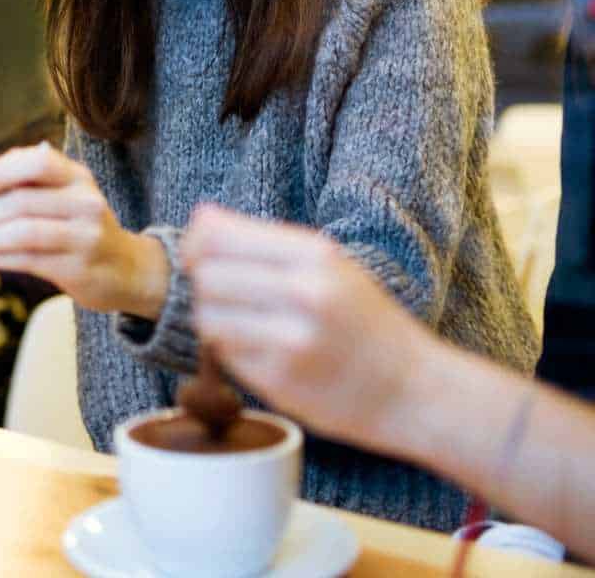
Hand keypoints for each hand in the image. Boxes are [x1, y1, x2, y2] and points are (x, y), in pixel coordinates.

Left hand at [0, 142, 168, 316]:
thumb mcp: (68, 197)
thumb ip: (31, 189)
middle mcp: (85, 202)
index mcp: (79, 177)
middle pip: (22, 200)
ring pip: (24, 232)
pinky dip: (3, 258)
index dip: (1, 171)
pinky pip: (29, 259)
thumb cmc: (82, 229)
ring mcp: (85, 236)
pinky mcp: (79, 268)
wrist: (126, 269)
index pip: (38, 161)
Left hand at [182, 204, 433, 447]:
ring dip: (213, 319)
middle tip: (223, 293)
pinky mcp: (282, 383)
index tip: (197, 253)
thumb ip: (264, 241)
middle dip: (203, 283)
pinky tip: (262, 350)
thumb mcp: (329, 264)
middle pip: (208, 276)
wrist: (413, 390)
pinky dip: (232, 352)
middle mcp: (304, 293)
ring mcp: (292, 341)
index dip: (195, 243)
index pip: (220, 235)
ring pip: (208, 318)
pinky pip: (226, 357)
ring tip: (242, 322)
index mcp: (315, 255)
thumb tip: (200, 217)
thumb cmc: (364, 319)